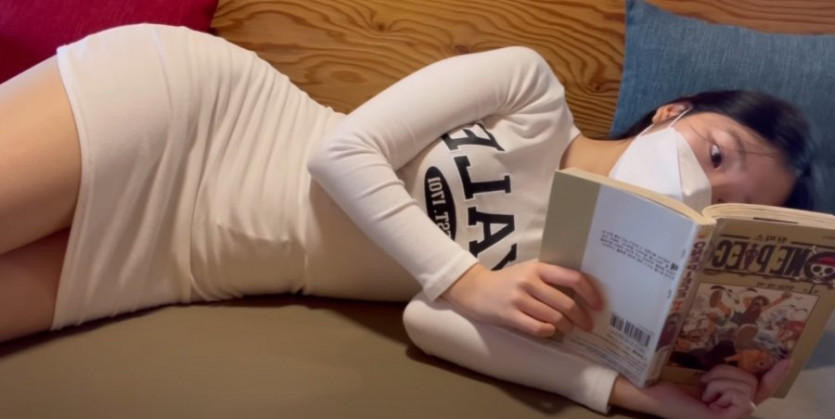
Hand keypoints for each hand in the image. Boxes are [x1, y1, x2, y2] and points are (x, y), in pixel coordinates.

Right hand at [441, 260, 602, 336]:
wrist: (474, 289)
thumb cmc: (506, 282)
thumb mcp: (528, 272)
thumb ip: (550, 279)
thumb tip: (582, 295)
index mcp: (538, 268)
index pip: (572, 278)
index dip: (590, 293)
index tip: (598, 306)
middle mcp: (529, 281)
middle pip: (565, 303)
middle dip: (581, 318)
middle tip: (587, 326)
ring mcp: (518, 299)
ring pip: (553, 318)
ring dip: (566, 327)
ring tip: (569, 330)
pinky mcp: (509, 315)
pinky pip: (538, 328)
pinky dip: (548, 332)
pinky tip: (549, 331)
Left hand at [610, 359, 792, 418]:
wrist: (649, 387)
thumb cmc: (669, 376)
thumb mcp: (701, 367)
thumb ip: (723, 366)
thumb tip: (743, 352)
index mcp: (729, 396)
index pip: (761, 387)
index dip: (775, 374)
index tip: (788, 358)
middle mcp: (734, 408)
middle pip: (753, 381)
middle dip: (728, 372)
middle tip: (704, 379)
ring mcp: (730, 416)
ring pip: (746, 386)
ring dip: (719, 380)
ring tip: (701, 388)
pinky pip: (742, 399)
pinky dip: (721, 389)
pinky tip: (705, 397)